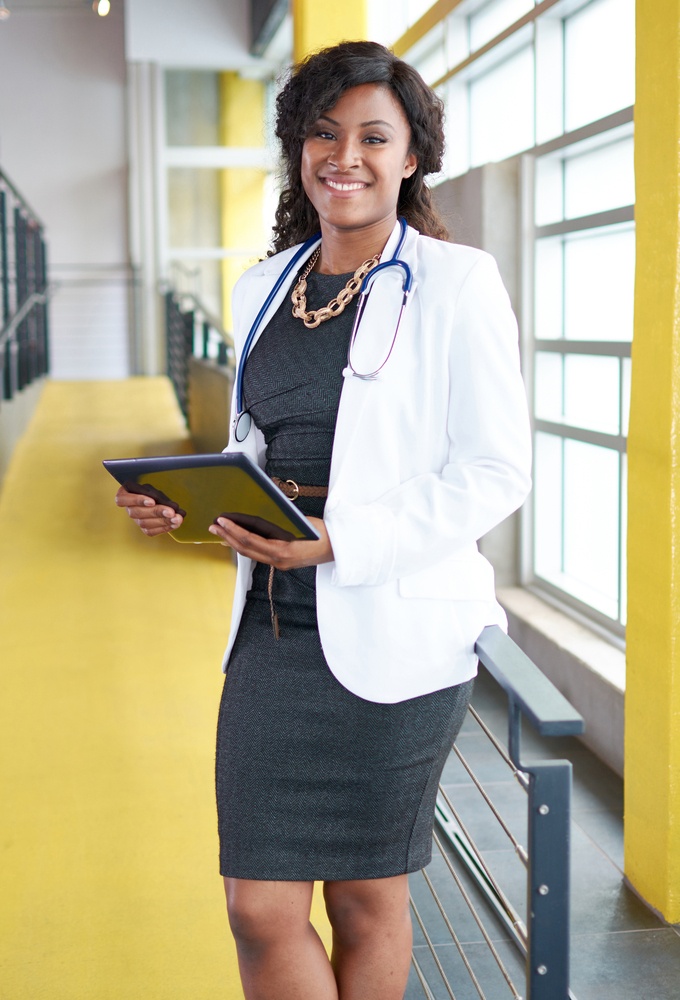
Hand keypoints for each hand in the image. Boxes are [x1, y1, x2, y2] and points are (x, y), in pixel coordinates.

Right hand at [114, 486, 183, 536]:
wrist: (154, 498)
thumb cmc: (151, 491)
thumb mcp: (152, 488)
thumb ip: (157, 495)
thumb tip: (170, 506)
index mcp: (124, 494)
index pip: (122, 499)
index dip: (137, 500)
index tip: (152, 501)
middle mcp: (128, 509)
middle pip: (137, 513)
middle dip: (156, 512)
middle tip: (171, 512)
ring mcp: (135, 520)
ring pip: (144, 523)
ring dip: (163, 521)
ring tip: (176, 519)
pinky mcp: (144, 528)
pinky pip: (151, 531)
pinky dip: (164, 528)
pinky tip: (174, 524)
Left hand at [208, 516, 333, 569]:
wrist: (341, 548)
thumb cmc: (325, 533)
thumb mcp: (301, 522)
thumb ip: (280, 521)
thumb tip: (259, 513)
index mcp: (283, 551)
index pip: (251, 541)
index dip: (234, 531)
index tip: (222, 521)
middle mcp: (279, 561)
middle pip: (246, 550)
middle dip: (228, 536)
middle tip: (214, 525)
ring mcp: (280, 564)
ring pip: (251, 554)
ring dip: (234, 542)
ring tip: (221, 531)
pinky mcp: (282, 563)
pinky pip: (259, 555)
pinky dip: (246, 546)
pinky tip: (238, 539)